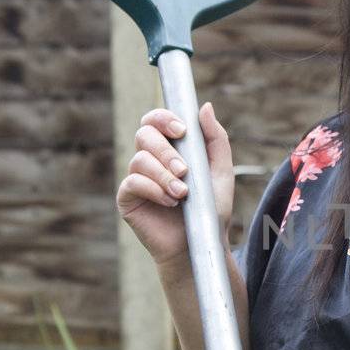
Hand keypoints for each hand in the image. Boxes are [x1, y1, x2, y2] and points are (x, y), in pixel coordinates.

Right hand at [115, 101, 235, 269]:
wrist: (201, 242)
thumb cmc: (210, 208)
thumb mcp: (221, 171)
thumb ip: (215, 139)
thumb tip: (204, 107)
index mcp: (169, 148)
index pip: (155, 120)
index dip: (163, 118)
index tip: (182, 130)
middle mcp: (149, 159)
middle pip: (144, 135)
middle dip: (166, 151)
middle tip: (185, 171)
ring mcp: (136, 178)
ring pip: (139, 160)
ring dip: (164, 175)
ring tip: (182, 193)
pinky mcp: (127, 199)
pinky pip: (132, 183)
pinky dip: (153, 189)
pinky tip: (170, 202)